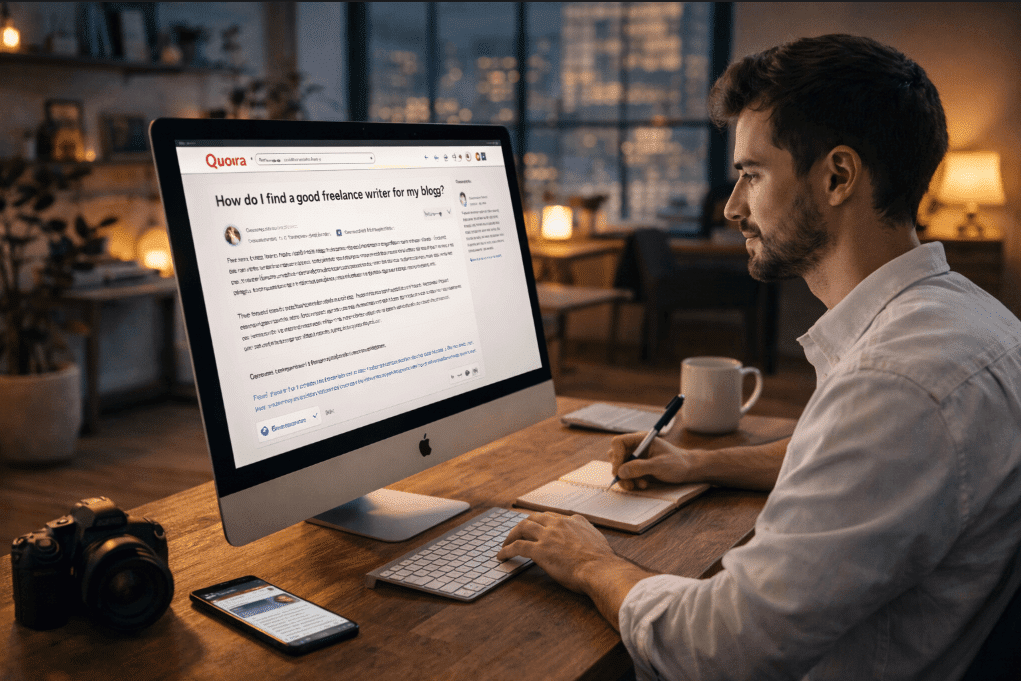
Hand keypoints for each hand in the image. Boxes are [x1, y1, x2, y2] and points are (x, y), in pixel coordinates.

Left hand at [497, 512, 618, 593]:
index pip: (552, 517)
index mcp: (574, 520)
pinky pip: (517, 546)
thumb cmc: (602, 562)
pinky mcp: (539, 550)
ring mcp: (548, 536)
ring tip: (506, 543)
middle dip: (523, 525)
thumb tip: (586, 541)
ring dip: (511, 535)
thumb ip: (588, 536)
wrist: (600, 569)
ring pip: (523, 527)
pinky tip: (502, 556)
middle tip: (516, 533)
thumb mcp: (597, 540)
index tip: (537, 528)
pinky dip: (507, 550)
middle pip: (534, 518)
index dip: (542, 522)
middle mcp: (559, 524)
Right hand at [610, 433, 697, 490]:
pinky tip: (642, 485)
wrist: (688, 471)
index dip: (616, 455)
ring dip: (625, 478)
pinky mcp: (638, 469)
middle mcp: (636, 448)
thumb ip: (640, 467)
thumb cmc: (677, 463)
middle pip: (615, 455)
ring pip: (619, 467)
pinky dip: (630, 482)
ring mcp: (636, 459)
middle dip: (619, 470)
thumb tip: (620, 471)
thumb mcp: (660, 465)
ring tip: (637, 485)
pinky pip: (627, 475)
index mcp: (640, 440)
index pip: (618, 442)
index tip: (620, 470)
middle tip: (626, 481)